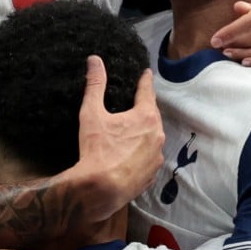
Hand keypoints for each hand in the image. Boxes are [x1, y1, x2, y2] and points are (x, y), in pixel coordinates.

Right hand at [67, 55, 163, 221]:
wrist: (100, 190)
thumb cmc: (97, 149)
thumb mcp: (92, 113)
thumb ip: (95, 84)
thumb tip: (94, 60)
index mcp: (146, 117)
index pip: (147, 91)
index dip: (145, 81)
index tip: (146, 74)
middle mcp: (157, 135)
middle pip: (152, 114)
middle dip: (145, 107)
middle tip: (135, 101)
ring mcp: (157, 157)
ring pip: (153, 137)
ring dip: (144, 131)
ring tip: (132, 128)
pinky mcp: (152, 174)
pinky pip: (149, 156)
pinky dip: (142, 151)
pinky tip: (131, 153)